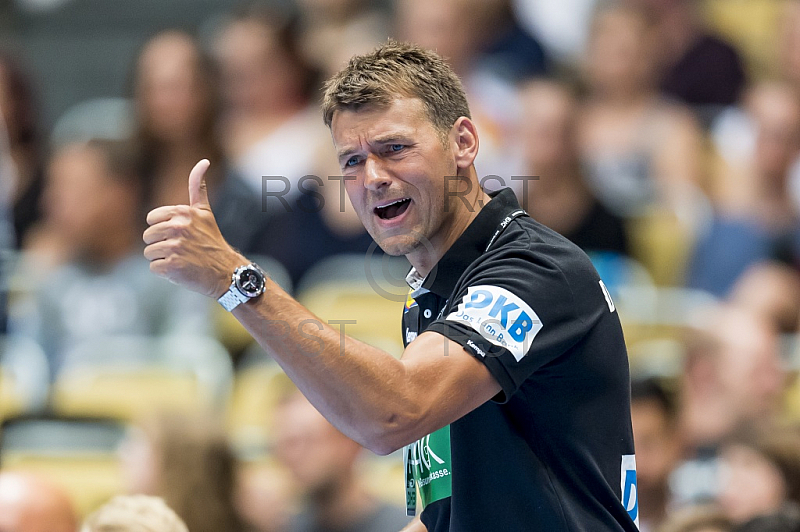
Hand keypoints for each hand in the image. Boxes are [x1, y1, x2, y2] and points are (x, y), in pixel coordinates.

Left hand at [143, 159, 245, 297]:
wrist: (226, 272)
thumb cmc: (212, 242)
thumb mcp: (205, 212)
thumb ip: (197, 187)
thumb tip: (204, 160)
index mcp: (183, 213)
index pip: (151, 219)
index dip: (162, 229)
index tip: (180, 235)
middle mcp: (179, 228)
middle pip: (148, 236)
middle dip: (161, 245)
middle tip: (182, 250)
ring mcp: (175, 247)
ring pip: (149, 252)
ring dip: (163, 259)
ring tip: (182, 260)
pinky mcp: (172, 266)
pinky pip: (154, 267)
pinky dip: (165, 272)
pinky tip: (182, 270)